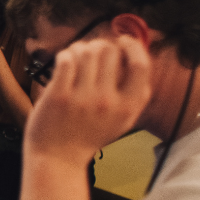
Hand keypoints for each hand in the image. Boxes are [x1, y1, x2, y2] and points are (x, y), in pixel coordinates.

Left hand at [23, 36, 151, 165]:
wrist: (58, 158)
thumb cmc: (89, 135)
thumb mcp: (123, 120)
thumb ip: (135, 94)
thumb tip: (139, 56)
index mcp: (128, 107)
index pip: (141, 65)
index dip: (133, 46)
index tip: (123, 41)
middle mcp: (108, 102)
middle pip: (110, 51)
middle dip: (100, 45)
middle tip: (91, 51)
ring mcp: (82, 98)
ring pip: (86, 51)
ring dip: (80, 48)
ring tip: (75, 56)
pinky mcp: (59, 95)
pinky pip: (66, 59)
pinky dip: (65, 54)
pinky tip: (64, 61)